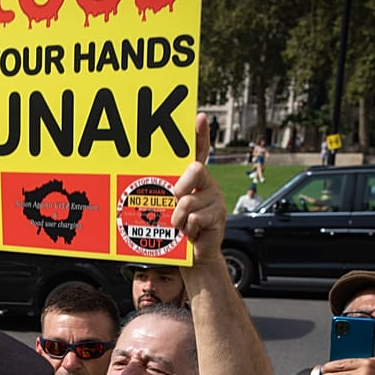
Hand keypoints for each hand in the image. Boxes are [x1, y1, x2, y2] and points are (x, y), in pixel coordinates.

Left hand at [170, 113, 225, 262]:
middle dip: (180, 187)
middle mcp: (207, 184)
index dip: (200, 134)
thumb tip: (155, 187)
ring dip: (178, 218)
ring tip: (181, 226)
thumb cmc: (177, 232)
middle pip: (195, 169)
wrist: (194, 256)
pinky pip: (194, 217)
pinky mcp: (219, 214)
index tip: (199, 117)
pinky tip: (191, 233)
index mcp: (194, 179)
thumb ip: (165, 194)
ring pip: (188, 200)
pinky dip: (187, 229)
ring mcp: (215, 198)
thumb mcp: (168, 208)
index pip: (199, 151)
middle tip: (176, 200)